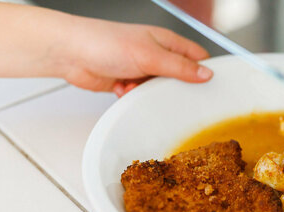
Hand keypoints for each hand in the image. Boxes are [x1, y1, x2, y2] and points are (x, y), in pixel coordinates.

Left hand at [0, 3, 210, 95]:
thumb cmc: (105, 41)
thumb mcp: (151, 56)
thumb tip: (206, 74)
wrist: (71, 53)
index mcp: (167, 41)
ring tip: (139, 88)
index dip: (206, 71)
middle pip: (180, 77)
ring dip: (150, 94)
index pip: (198, 57)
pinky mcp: (128, 82)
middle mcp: (157, 54)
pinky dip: (134, 96)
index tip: (212, 87)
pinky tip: (124, 89)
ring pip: (159, 89)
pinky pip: (141, 96)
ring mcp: (142, 68)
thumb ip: (180, 67)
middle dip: (176, 88)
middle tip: (176, 98)